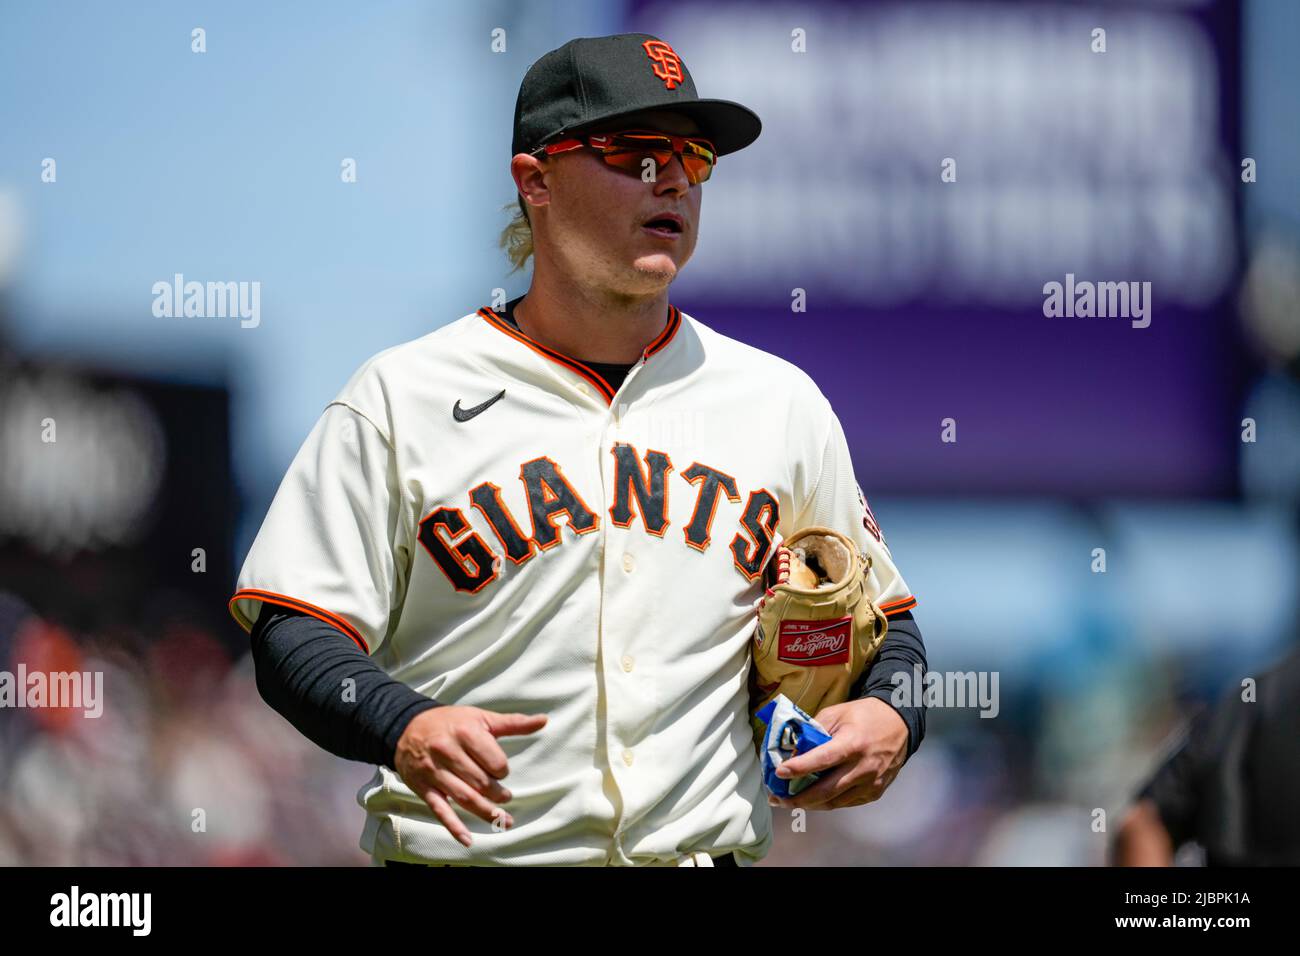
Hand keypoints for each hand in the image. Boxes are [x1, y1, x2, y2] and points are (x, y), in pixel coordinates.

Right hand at [394, 705, 546, 846]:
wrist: (407, 727)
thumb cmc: (451, 722)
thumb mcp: (481, 717)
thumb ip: (513, 722)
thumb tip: (544, 720)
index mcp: (465, 732)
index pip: (494, 762)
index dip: (502, 770)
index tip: (500, 770)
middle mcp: (448, 751)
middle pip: (481, 783)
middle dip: (497, 793)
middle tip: (504, 796)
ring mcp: (434, 771)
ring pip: (465, 798)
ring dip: (486, 812)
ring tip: (504, 819)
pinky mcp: (423, 787)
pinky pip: (440, 810)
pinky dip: (454, 827)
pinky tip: (468, 840)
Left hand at [769, 697, 907, 810]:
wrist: (899, 723)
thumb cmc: (863, 715)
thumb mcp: (836, 713)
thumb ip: (814, 731)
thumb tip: (792, 749)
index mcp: (853, 743)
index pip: (822, 760)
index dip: (799, 768)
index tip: (779, 772)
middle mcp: (863, 767)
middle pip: (826, 791)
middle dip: (797, 798)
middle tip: (777, 798)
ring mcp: (871, 783)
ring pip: (834, 802)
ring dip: (810, 804)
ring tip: (789, 800)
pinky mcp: (875, 792)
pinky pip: (846, 802)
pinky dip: (828, 802)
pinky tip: (814, 798)